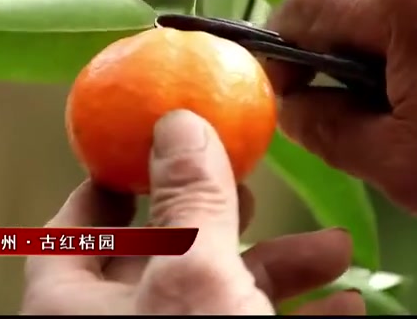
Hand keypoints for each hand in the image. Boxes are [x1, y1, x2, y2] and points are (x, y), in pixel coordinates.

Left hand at [22, 110, 364, 314]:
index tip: (163, 141)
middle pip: (166, 251)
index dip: (119, 175)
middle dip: (224, 214)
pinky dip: (297, 313)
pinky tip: (344, 302)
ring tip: (334, 248)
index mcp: (71, 301)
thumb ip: (187, 195)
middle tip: (253, 183)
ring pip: (219, 294)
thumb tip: (177, 117)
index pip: (80, 221)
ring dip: (281, 267)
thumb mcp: (192, 271)